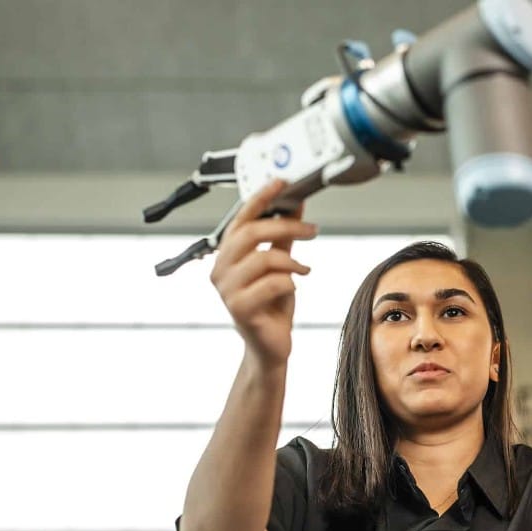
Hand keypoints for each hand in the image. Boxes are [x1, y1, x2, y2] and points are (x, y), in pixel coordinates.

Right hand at [209, 180, 317, 368]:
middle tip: (311, 230)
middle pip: (251, 234)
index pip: (240, 218)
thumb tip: (294, 205)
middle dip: (285, 227)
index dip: (260, 198)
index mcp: (226, 255)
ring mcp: (227, 290)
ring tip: (303, 269)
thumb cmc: (270, 306)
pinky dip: (291, 283)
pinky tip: (294, 287)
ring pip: (264, 258)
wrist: (269, 346)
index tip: (281, 183)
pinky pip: (273, 283)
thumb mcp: (279, 265)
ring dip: (291, 261)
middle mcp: (220, 270)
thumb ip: (282, 237)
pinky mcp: (240, 309)